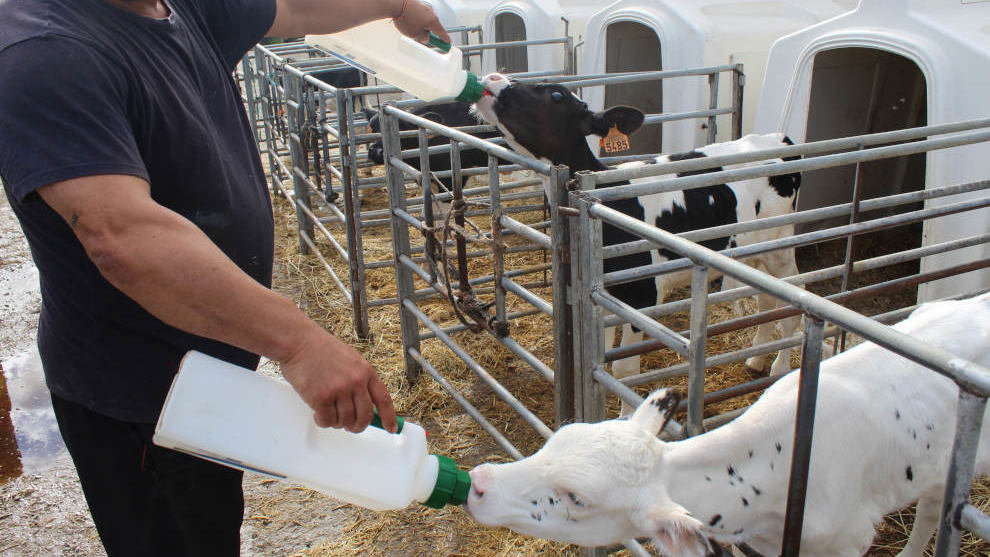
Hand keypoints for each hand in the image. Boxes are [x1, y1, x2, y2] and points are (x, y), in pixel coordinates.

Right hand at [279, 324, 397, 432]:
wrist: (299, 342)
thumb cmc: (320, 348)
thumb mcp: (351, 360)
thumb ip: (359, 379)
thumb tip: (364, 403)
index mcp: (366, 371)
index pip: (383, 399)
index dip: (389, 417)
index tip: (391, 428)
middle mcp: (356, 381)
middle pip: (365, 416)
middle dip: (358, 426)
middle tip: (351, 426)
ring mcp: (339, 390)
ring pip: (345, 421)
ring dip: (338, 422)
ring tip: (329, 413)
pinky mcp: (322, 398)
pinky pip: (328, 420)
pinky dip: (323, 421)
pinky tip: (319, 414)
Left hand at [391, 0, 449, 43]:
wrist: (395, 4)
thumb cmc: (405, 18)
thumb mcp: (415, 35)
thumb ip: (423, 38)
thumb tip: (425, 38)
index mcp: (433, 21)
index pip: (442, 32)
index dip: (445, 39)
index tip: (447, 43)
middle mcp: (431, 12)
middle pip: (433, 26)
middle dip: (430, 33)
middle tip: (426, 39)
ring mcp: (424, 7)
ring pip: (426, 19)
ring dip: (422, 26)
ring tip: (412, 29)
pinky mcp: (417, 4)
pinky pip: (420, 14)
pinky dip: (417, 19)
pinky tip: (409, 22)